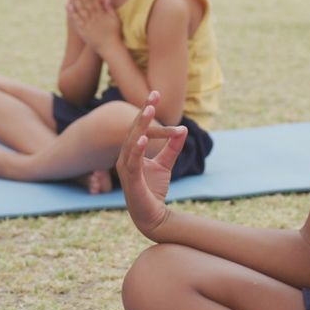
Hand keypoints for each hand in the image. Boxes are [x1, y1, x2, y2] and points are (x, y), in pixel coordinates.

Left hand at [66, 0, 121, 53]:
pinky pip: (77, 20)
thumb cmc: (114, 33)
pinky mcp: (83, 31)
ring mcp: (88, 24)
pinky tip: (68, 6)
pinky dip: (72, 13)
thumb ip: (110, 8)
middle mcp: (94, 18)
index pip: (93, 0)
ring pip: (80, 10)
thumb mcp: (115, 20)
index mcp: (102, 14)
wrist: (110, 48)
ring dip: (74, 0)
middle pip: (85, 3)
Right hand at [116, 91, 186, 239]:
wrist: (153, 216)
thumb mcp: (166, 164)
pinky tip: (144, 138)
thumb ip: (173, 147)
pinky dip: (138, 149)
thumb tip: (183, 129)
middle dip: (144, 112)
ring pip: (132, 142)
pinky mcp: (131, 181)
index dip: (146, 110)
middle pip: (134, 130)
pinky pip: (133, 162)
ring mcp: (126, 169)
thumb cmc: (154, 189)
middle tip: (153, 95)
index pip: (139, 127)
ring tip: (150, 111)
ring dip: (141, 126)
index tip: (155, 93)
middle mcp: (125, 158)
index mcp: (132, 152)